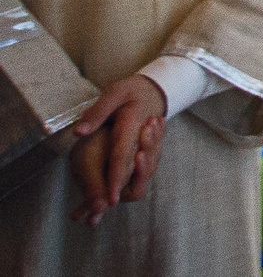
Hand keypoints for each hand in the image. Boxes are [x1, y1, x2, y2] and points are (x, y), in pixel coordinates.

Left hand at [66, 76, 165, 225]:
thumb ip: (97, 112)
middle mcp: (145, 136)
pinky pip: (148, 167)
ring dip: (133, 183)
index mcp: (134, 122)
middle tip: (111, 201)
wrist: (156, 90)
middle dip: (125, 186)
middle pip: (137, 167)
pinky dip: (138, 178)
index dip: (115, 177)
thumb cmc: (132, 91)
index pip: (123, 153)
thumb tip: (79, 132)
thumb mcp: (114, 93)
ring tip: (115, 193)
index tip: (109, 200)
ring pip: (146, 170)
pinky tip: (126, 184)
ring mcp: (151, 143)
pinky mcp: (151, 149)